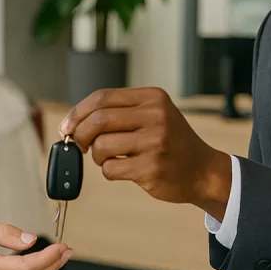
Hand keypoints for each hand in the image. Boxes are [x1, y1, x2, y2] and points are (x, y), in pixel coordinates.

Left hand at [58, 87, 231, 218]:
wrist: (203, 171)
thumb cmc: (171, 143)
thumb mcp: (154, 115)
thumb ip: (120, 113)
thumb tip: (73, 122)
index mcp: (153, 98)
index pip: (102, 97)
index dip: (78, 112)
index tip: (67, 126)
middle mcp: (156, 116)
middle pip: (98, 120)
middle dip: (80, 134)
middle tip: (79, 145)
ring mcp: (155, 143)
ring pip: (101, 146)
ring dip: (97, 156)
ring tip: (109, 158)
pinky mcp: (152, 168)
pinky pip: (111, 169)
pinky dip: (109, 171)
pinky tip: (123, 169)